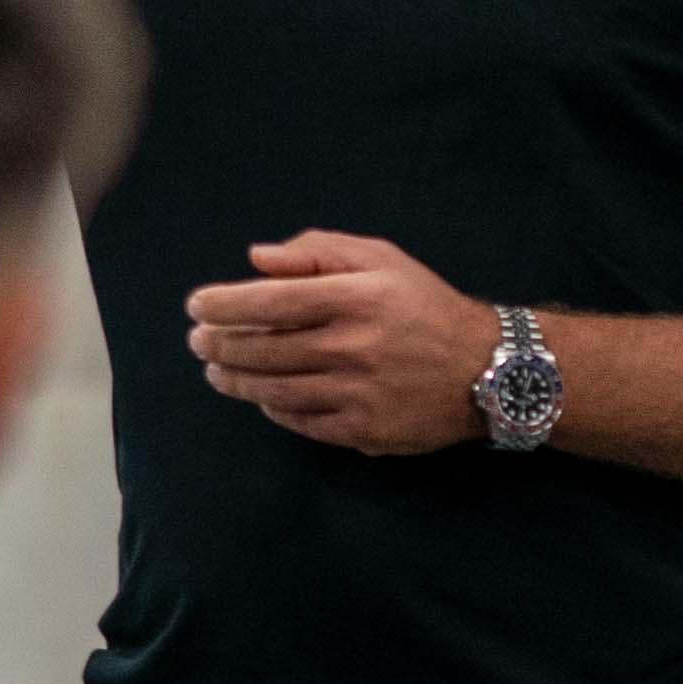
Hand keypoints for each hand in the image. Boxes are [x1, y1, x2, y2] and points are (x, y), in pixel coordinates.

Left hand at [186, 233, 500, 456]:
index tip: (196, 306)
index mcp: (357, 298)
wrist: (486, 370)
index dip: (225, 304)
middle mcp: (354, 346)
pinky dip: (273, 407)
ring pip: (275, 388)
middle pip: (264, 348)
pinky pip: (301, 421)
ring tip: (216, 370)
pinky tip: (261, 395)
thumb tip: (257, 259)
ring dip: (236, 380)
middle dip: (219, 345)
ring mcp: (357, 393)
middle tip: (198, 341)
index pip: (271, 300)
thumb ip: (318, 252)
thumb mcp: (382, 259)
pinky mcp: (363, 430)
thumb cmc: (424, 305)